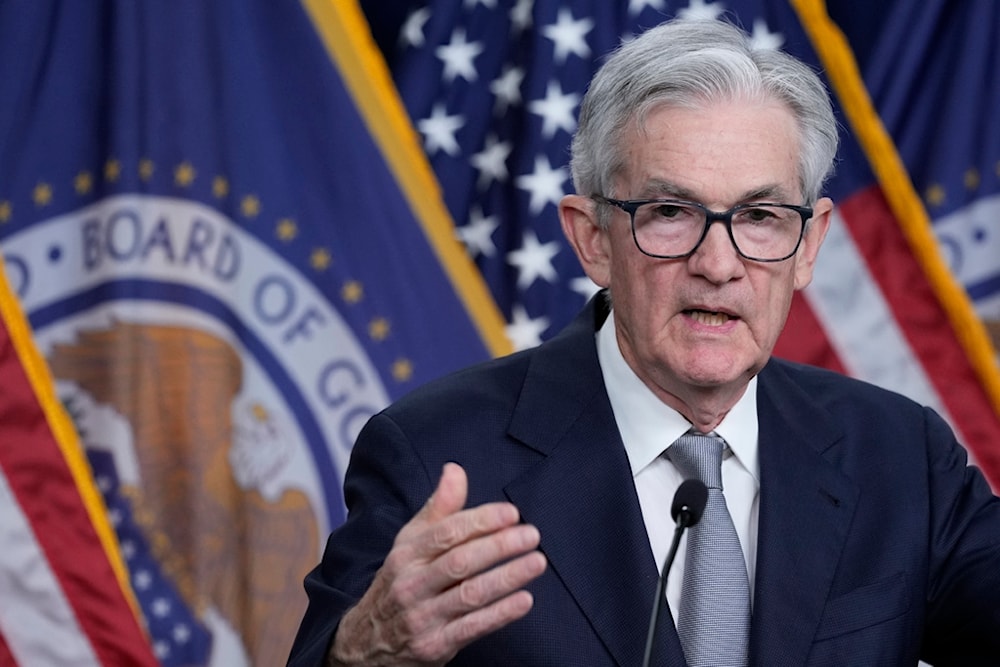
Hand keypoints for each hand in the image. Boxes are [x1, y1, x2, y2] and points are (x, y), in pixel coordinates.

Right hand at [329, 462, 546, 665]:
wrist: (368, 642)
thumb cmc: (400, 583)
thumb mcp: (409, 544)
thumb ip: (439, 509)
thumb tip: (455, 470)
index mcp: (406, 554)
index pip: (446, 532)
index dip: (481, 521)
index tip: (511, 513)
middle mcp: (412, 584)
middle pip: (460, 561)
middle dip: (499, 546)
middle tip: (531, 535)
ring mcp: (422, 617)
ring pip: (470, 594)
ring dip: (507, 577)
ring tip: (537, 562)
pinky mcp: (435, 646)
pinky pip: (472, 628)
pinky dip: (500, 614)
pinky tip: (524, 600)